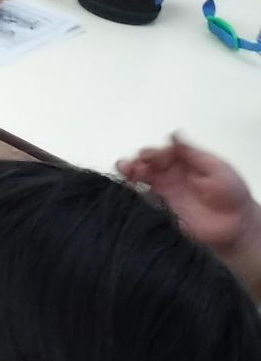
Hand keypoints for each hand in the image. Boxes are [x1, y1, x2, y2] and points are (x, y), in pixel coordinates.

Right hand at [119, 135, 260, 293]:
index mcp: (182, 163)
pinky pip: (140, 202)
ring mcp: (162, 195)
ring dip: (128, 176)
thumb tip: (174, 135)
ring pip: (138, 182)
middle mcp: (169, 177)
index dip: (151, 153)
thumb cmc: (230, 193)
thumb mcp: (215, 167)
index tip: (146, 155)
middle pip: (144, 166)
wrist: (235, 224)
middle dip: (133, 163)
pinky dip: (130, 196)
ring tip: (124, 175)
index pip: (160, 153)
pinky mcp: (159, 212)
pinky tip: (126, 193)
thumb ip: (192, 153)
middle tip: (128, 166)